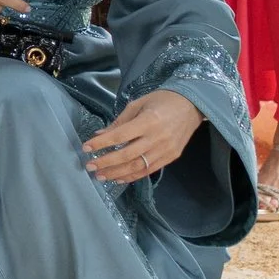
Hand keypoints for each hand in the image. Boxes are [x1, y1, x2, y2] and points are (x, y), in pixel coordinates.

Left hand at [82, 88, 203, 183]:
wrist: (192, 105)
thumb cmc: (162, 100)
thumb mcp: (138, 104)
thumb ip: (119, 121)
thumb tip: (100, 134)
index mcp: (148, 121)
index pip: (120, 136)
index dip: (101, 143)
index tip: (86, 148)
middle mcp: (157, 138)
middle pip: (127, 155)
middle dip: (106, 162)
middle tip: (89, 166)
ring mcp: (166, 150)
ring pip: (138, 166)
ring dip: (117, 173)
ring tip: (100, 175)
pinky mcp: (172, 157)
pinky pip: (149, 170)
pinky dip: (133, 176)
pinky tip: (119, 178)